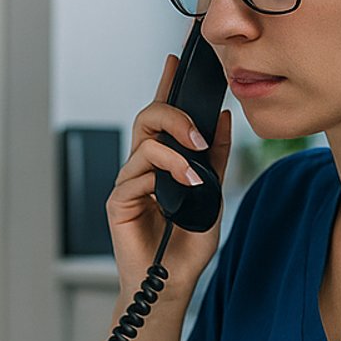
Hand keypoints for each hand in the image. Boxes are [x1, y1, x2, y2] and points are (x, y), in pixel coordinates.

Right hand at [108, 56, 233, 293]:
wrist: (174, 282)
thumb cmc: (188, 242)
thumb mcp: (213, 192)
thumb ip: (215, 157)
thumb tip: (222, 118)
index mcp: (163, 161)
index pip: (162, 115)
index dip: (166, 85)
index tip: (176, 58)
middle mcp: (142, 167)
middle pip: (147, 119)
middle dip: (173, 115)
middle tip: (198, 133)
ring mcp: (129, 183)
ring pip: (145, 145)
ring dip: (176, 154)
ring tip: (196, 176)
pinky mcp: (118, 202)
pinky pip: (136, 176)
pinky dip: (164, 179)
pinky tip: (183, 193)